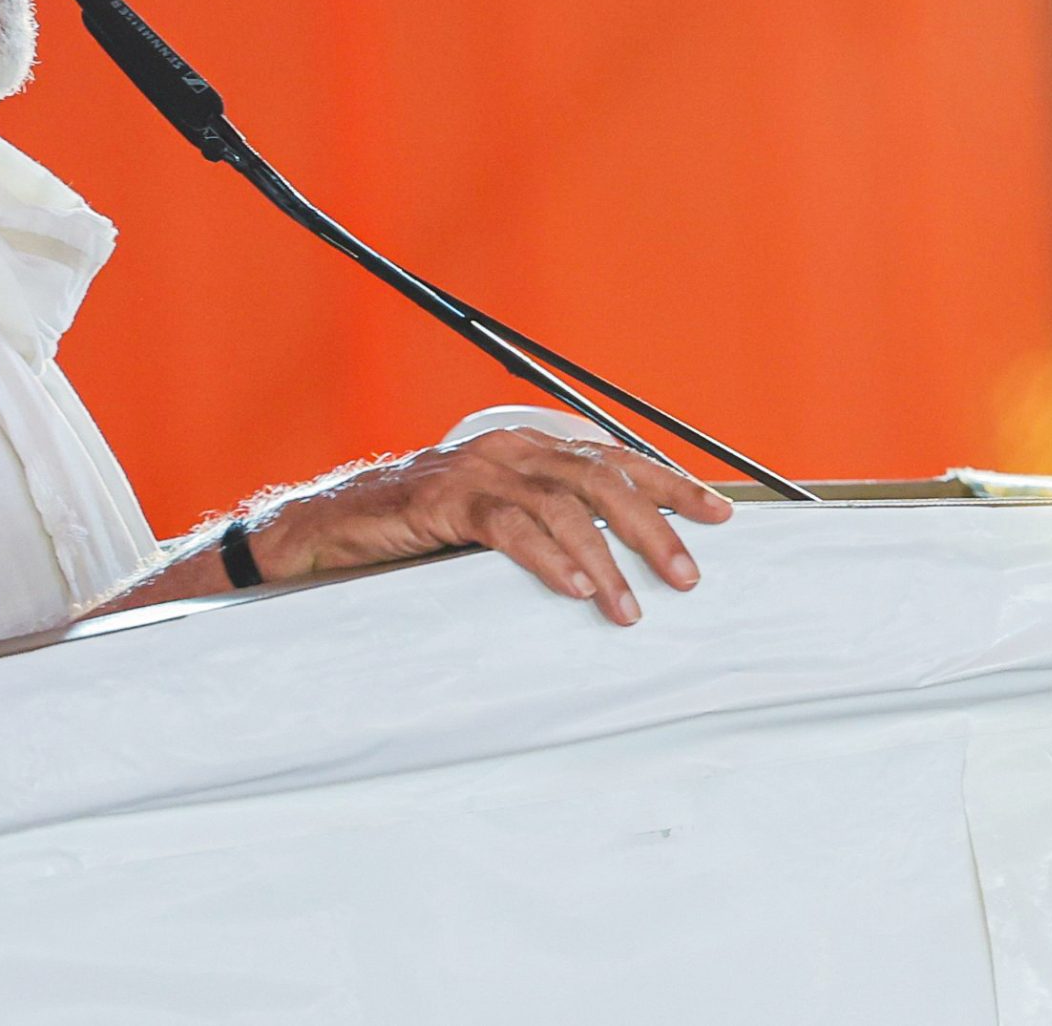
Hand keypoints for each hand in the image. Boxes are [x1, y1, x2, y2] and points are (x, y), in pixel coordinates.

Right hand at [246, 425, 733, 624]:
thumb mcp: (494, 518)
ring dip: (605, 559)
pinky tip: (574, 587)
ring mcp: (477, 471)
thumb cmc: (420, 526)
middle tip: (688, 574)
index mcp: (529, 446)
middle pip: (600, 479)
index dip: (669, 483)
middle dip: (652, 526)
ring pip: (561, 506)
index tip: (719, 515)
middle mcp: (510, 449)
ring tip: (631, 605)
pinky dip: (546, 558)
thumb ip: (546, 524)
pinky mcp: (443, 501)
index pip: (615, 459)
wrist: (333, 524)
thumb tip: (616, 561)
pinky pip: (507, 527)